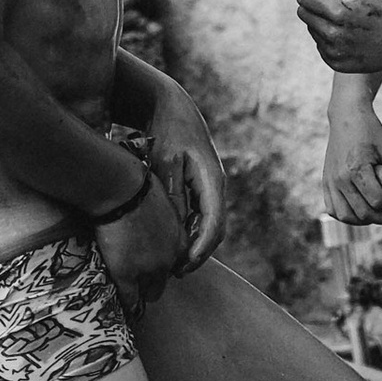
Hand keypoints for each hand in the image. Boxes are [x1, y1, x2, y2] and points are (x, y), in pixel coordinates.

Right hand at [96, 160, 187, 305]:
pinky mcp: (127, 274)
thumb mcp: (159, 200)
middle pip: (164, 281)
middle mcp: (169, 257)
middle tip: (138, 284)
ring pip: (150, 293)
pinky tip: (121, 307)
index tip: (150, 267)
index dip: (161, 265)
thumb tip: (147, 215)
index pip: (175, 262)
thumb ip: (159, 215)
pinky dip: (126, 304)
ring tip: (130, 299)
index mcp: (179, 239)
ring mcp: (149, 268)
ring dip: (140, 295)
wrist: (122, 191)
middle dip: (152, 283)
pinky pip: (129, 298)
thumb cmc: (136, 186)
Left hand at [142, 81, 226, 269]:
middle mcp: (216, 186)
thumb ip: (173, 196)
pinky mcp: (201, 186)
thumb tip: (178, 229)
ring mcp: (210, 187)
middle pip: (215, 230)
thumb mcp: (165, 162)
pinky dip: (190, 232)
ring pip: (209, 225)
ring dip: (194, 245)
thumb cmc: (166, 131)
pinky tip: (173, 244)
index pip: (213, 224)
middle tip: (176, 273)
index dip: (200, 249)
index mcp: (212, 181)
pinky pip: (200, 215)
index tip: (184, 266)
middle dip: (198, 253)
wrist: (171, 107)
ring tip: (173, 264)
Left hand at [296, 0, 381, 73]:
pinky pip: (320, 45)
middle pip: (303, 13)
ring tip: (345, 22)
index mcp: (338, 13)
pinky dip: (328, 39)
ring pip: (311, 29)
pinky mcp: (334, 63)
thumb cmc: (378, 12)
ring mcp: (332, 52)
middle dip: (314, 6)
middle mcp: (332, 35)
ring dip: (322, 23)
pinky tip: (347, 37)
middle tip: (333, 5)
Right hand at [324, 104, 381, 224]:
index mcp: (357, 168)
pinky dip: (346, 215)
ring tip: (377, 214)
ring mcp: (330, 181)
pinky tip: (359, 211)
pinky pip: (333, 209)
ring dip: (363, 220)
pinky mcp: (325, 182)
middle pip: (363, 213)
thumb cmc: (370, 131)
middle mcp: (340, 178)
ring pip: (346, 216)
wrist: (346, 116)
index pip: (377, 201)